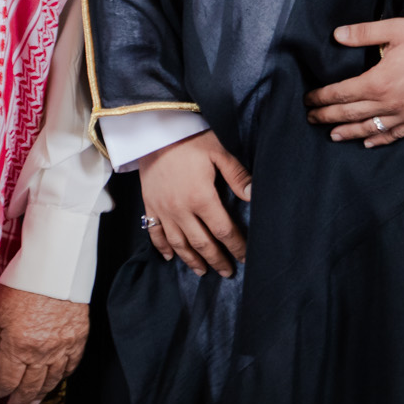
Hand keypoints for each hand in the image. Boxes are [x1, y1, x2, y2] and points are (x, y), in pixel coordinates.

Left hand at [0, 284, 88, 403]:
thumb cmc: (25, 281)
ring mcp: (62, 348)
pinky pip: (70, 366)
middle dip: (17, 402)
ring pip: (50, 382)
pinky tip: (54, 380)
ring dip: (38, 395)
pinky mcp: (78, 339)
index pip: (6, 380)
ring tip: (30, 402)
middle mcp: (41, 353)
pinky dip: (61, 376)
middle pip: (28, 388)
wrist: (57, 264)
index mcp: (18, 346)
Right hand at [137, 130, 251, 276]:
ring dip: (191, 260)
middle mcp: (181, 210)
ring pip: (179, 244)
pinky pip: (155, 233)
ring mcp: (163, 210)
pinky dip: (162, 248)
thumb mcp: (219, 152)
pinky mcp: (150, 205)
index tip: (244, 257)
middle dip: (217, 260)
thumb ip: (237, 175)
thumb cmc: (190, 140)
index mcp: (201, 197)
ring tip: (203, 271)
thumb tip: (254, 196)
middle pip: (202, 243)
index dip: (236, 246)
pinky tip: (170, 257)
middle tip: (227, 272)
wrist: (154, 132)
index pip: (223, 230)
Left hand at [304, 0, 403, 146]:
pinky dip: (379, 139)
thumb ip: (364, 33)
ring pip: (371, 128)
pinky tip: (368, 142)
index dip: (322, 97)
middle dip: (328, 116)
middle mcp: (391, 102)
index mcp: (380, 80)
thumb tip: (337, 35)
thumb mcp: (395, 28)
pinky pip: (395, 134)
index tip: (308, 99)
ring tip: (333, 135)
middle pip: (351, 113)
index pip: (342, 93)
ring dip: (349, 132)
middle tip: (311, 118)